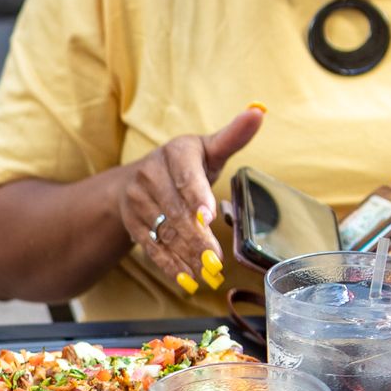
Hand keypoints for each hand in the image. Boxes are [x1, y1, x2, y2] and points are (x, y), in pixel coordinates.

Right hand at [117, 105, 265, 295]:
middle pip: (175, 211)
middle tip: (216, 258)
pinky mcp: (132, 223)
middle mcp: (150, 174)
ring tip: (206, 272)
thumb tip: (258, 112)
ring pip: (164, 232)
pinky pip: (152, 247)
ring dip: (185, 255)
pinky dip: (170, 265)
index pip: (186, 177)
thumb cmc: (185, 163)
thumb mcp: (208, 148)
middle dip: (196, 237)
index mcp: (174, 152)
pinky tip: (187, 278)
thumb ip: (233, 136)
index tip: (209, 216)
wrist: (138, 178)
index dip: (197, 197)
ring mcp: (137, 201)